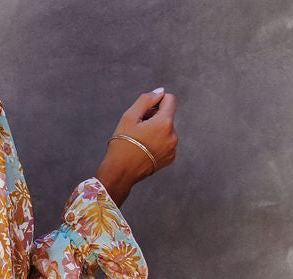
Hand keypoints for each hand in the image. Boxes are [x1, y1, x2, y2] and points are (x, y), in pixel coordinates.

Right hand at [94, 88, 177, 206]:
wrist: (119, 174)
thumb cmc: (121, 144)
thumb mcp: (129, 116)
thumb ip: (146, 99)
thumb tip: (160, 91)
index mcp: (165, 123)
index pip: (170, 99)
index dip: (156, 102)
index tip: (144, 112)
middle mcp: (173, 136)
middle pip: (167, 115)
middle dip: (154, 117)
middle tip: (137, 129)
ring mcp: (172, 149)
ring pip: (167, 129)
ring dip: (156, 130)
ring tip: (140, 141)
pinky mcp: (170, 158)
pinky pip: (167, 142)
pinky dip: (158, 142)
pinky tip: (145, 150)